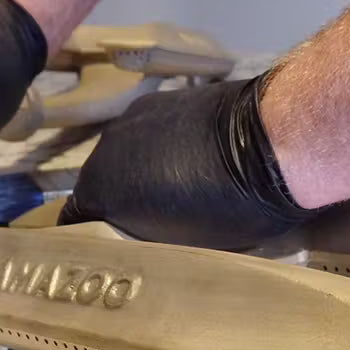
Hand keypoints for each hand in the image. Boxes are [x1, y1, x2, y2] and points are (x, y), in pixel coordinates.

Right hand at [57, 75, 320, 250]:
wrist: (275, 142)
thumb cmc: (230, 210)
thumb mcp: (182, 247)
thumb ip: (145, 242)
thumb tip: (135, 242)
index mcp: (100, 191)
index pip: (75, 221)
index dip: (92, 237)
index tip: (110, 251)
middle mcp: (105, 149)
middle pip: (101, 183)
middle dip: (121, 202)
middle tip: (152, 224)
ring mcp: (134, 117)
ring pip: (126, 155)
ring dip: (143, 172)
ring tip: (180, 190)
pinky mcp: (166, 98)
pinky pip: (152, 133)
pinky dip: (166, 148)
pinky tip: (198, 160)